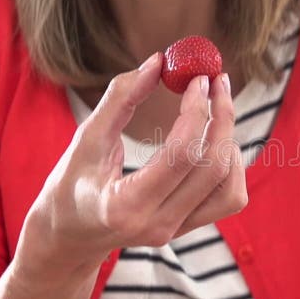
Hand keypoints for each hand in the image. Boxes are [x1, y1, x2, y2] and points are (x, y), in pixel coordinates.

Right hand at [16, 52, 246, 280]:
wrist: (69, 236)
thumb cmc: (70, 185)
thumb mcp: (85, 139)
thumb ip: (120, 99)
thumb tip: (158, 62)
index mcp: (126, 206)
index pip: (182, 154)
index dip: (197, 111)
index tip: (198, 79)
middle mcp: (158, 224)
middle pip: (213, 167)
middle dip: (222, 118)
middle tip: (216, 81)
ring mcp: (176, 231)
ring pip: (229, 187)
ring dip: (229, 142)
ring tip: (216, 110)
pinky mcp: (188, 228)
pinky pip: (227, 198)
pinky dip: (230, 166)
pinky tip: (215, 142)